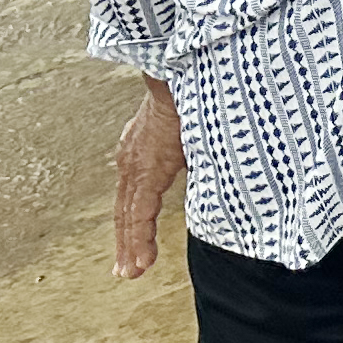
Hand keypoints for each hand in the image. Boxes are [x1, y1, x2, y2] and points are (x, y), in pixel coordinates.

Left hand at [113, 78, 184, 277]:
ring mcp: (135, 167)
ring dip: (130, 247)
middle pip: (125, 209)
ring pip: (128, 217)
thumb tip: (216, 151)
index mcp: (141, 147)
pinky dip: (138, 241)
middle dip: (126, 240)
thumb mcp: (192, 120)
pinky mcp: (145, 173)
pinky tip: (140, 262)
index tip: (133, 238)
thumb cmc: (194, 87)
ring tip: (132, 272)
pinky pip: (139, 215)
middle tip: (126, 268)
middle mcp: (131, 160)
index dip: (133, 218)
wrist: (182, 70)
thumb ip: (195, 142)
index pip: (133, 191)